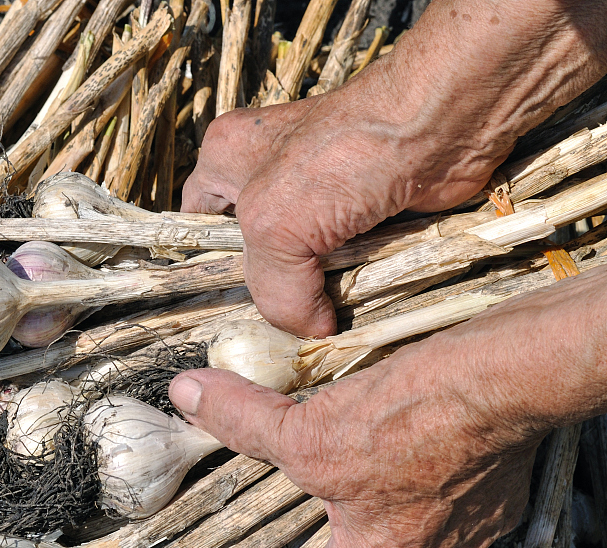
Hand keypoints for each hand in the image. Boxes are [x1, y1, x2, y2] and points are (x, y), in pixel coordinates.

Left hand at [168, 315, 544, 547]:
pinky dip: (413, 489)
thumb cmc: (412, 418)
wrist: (505, 383)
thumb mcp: (307, 428)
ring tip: (341, 479)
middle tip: (287, 529)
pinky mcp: (492, 501)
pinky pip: (439, 507)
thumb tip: (188, 396)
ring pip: (401, 540)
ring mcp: (464, 536)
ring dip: (370, 518)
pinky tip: (397, 450)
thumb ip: (243, 421)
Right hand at [181, 0, 606, 337]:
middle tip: (278, 326)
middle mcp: (268, 175)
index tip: (226, 314)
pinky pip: (350, 266)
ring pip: (305, 265)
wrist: (441, 127)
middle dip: (270, 291)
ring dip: (317, 294)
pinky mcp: (366, 214)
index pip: (197, 228)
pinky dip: (357, 287)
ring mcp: (321, 195)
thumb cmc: (345, 154)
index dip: (209, 271)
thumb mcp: (274, 228)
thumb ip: (273, 290)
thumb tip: (307, 329)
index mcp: (226, 162)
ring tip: (322, 322)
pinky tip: (359, 305)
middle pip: (255, 254)